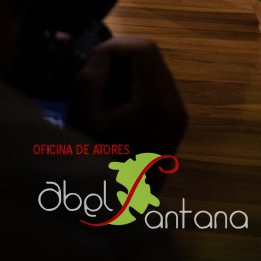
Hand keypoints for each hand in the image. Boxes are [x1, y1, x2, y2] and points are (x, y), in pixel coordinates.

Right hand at [66, 36, 186, 157]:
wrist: (116, 214)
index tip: (90, 60)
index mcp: (158, 102)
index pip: (143, 49)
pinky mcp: (174, 127)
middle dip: (120, 59)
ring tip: (100, 92)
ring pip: (154, 73)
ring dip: (127, 73)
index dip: (115, 46)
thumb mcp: (81, 120)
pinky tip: (113, 107)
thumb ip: (89, 79)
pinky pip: (156, 91)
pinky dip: (135, 89)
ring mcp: (178, 118)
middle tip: (93, 74)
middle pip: (151, 59)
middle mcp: (176, 106)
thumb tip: (101, 55)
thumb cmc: (95, 165)